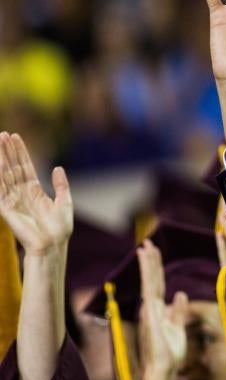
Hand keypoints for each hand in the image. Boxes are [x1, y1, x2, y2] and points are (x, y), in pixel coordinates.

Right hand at [0, 132, 72, 255]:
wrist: (53, 245)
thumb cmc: (59, 229)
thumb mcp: (65, 202)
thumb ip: (62, 185)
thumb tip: (58, 167)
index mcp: (34, 191)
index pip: (25, 167)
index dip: (20, 152)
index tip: (16, 136)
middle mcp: (21, 193)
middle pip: (12, 167)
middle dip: (8, 151)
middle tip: (2, 134)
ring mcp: (13, 199)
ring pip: (4, 174)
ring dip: (1, 158)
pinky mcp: (6, 208)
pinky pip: (0, 189)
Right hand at [136, 240, 187, 371]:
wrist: (163, 368)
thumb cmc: (170, 354)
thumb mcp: (178, 328)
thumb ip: (178, 311)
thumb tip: (180, 294)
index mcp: (158, 311)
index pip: (157, 285)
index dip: (156, 269)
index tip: (154, 254)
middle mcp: (150, 308)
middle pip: (152, 279)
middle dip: (150, 261)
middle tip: (147, 243)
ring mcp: (149, 309)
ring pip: (149, 280)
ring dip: (148, 262)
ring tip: (146, 246)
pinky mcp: (150, 311)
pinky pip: (149, 286)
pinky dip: (148, 272)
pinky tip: (147, 260)